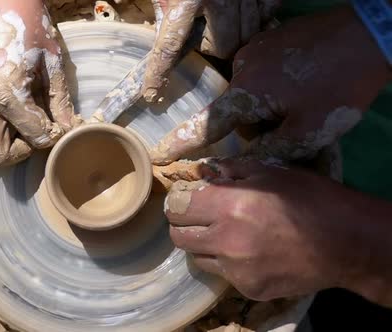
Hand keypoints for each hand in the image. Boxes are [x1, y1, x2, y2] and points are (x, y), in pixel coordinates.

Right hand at [0, 0, 80, 165]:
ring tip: (3, 126)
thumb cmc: (26, 19)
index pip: (37, 137)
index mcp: (8, 93)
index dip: (53, 136)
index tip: (58, 127)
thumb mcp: (51, 58)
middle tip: (29, 133)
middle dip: (18, 152)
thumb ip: (59, 98)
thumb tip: (69, 127)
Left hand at [142, 0, 279, 101]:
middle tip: (202, 38)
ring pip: (246, 34)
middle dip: (212, 48)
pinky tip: (246, 13)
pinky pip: (268, 11)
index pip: (170, 46)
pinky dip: (259, 17)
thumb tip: (119, 1)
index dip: (159, 72)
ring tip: (222, 25)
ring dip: (234, 36)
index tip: (152, 92)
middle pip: (222, 46)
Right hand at [150, 6, 390, 164]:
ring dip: (267, 105)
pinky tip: (301, 85)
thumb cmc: (338, 85)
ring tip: (302, 103)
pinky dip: (274, 86)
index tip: (160, 155)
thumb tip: (245, 164)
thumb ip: (272, 152)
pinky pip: (261, 73)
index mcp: (246, 93)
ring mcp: (255, 51)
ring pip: (250, 92)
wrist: (368, 35)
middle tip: (290, 125)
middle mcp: (241, 69)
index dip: (182, 144)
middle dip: (255, 124)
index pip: (206, 125)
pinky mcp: (269, 41)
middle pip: (236, 110)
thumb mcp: (310, 131)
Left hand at [165, 157, 391, 304]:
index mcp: (228, 205)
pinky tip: (250, 253)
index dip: (177, 202)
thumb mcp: (271, 172)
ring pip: (197, 257)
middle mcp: (225, 239)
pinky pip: (223, 274)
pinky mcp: (248, 289)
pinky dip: (228, 264)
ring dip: (204, 245)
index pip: (176, 208)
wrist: (346, 243)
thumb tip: (204, 171)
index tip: (185, 199)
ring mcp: (236, 269)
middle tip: (198, 218)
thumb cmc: (311, 198)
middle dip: (183, 225)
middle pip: (178, 236)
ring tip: (226, 235)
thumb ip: (231, 171)